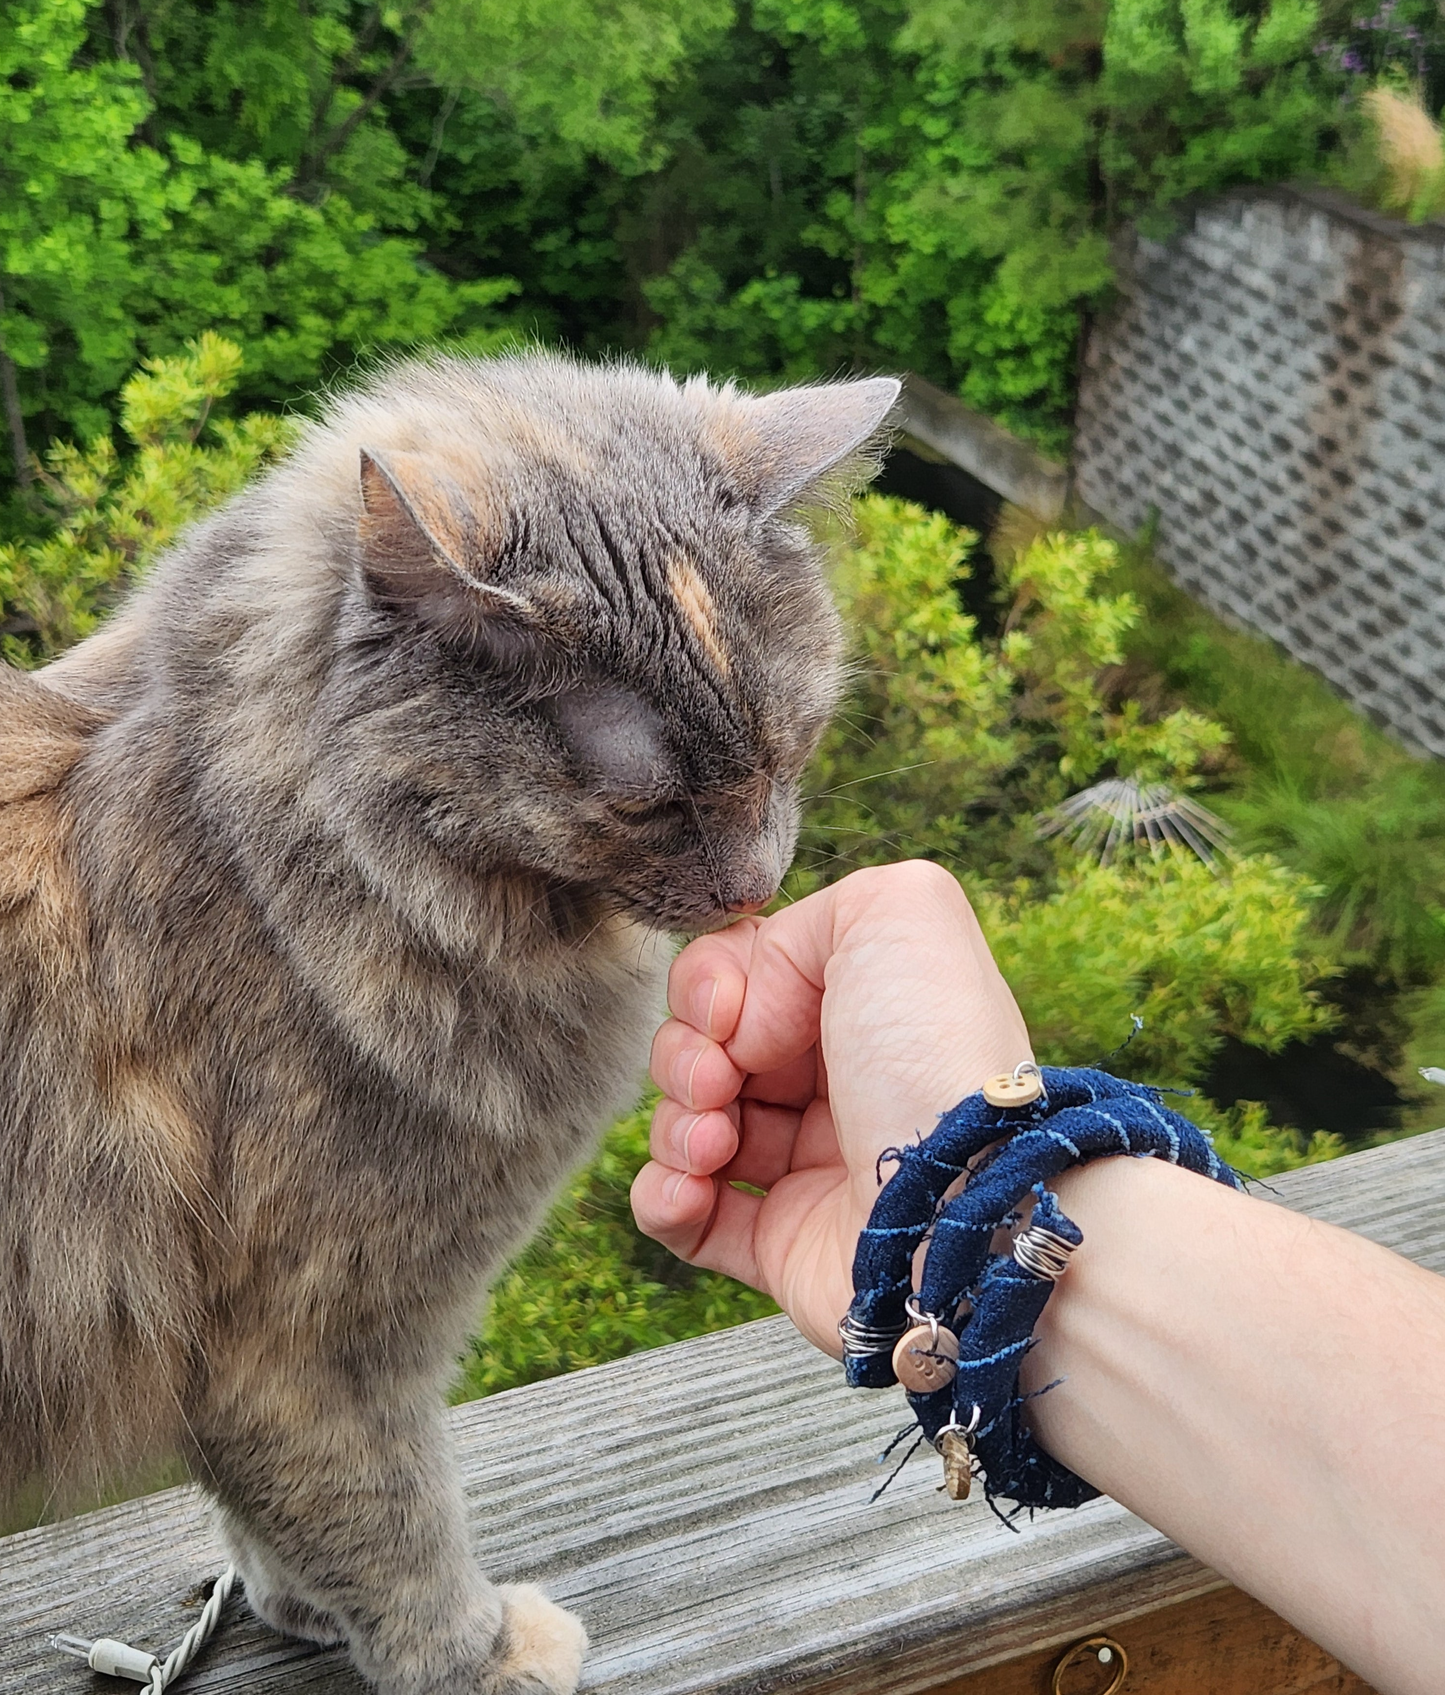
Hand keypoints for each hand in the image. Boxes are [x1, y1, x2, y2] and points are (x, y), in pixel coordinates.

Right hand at [630, 860, 1032, 1354]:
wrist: (960, 1206)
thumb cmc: (934, 1057)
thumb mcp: (899, 912)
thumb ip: (815, 913)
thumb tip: (747, 1003)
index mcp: (860, 1008)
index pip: (742, 977)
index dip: (713, 985)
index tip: (729, 1011)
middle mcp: (834, 1082)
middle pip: (706, 1047)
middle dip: (688, 1055)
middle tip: (719, 1079)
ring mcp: (806, 1166)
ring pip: (687, 1124)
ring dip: (677, 1124)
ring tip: (714, 1142)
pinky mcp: (780, 1245)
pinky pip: (683, 1214)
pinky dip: (664, 1195)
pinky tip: (689, 1188)